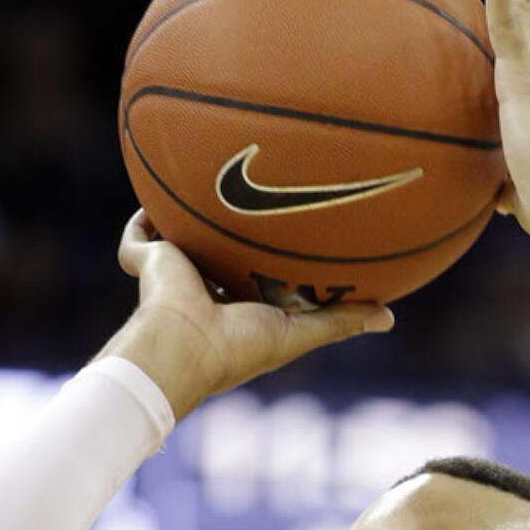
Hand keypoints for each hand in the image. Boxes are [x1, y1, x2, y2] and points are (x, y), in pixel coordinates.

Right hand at [111, 211, 392, 416]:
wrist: (183, 344)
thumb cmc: (239, 347)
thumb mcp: (299, 334)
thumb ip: (340, 321)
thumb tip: (390, 319)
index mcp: (235, 310)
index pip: (253, 282)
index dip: (269, 266)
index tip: (292, 245)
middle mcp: (204, 290)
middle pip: (218, 257)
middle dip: (231, 237)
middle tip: (256, 202)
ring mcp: (174, 276)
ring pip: (180, 241)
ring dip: (188, 219)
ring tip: (207, 181)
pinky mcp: (148, 261)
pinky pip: (140, 234)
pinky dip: (144, 217)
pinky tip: (159, 190)